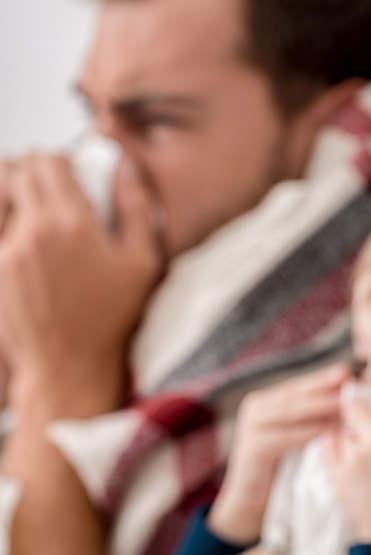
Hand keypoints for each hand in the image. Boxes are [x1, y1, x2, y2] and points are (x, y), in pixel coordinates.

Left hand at [0, 154, 163, 407]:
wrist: (69, 365)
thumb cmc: (112, 318)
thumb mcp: (144, 263)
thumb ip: (137, 207)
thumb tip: (124, 165)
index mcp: (72, 224)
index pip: (50, 161)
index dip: (62, 161)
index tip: (72, 174)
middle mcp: (31, 230)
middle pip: (19, 171)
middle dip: (36, 172)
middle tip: (54, 189)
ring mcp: (5, 249)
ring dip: (13, 193)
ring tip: (32, 209)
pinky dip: (5, 221)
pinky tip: (23, 239)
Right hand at [208, 366, 347, 543]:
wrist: (252, 503)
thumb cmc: (283, 467)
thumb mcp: (299, 436)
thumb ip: (314, 417)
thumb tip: (348, 397)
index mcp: (267, 401)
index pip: (299, 385)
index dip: (322, 379)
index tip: (348, 373)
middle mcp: (256, 409)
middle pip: (295, 395)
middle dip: (323, 389)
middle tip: (348, 385)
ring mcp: (250, 428)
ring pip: (289, 412)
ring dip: (319, 408)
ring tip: (344, 405)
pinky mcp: (251, 450)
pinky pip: (282, 438)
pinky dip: (306, 434)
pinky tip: (327, 432)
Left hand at [322, 395, 370, 550]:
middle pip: (357, 408)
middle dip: (354, 416)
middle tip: (356, 430)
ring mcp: (359, 453)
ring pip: (341, 430)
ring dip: (345, 439)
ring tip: (360, 462)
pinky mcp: (340, 471)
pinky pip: (327, 446)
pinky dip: (331, 450)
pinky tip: (344, 463)